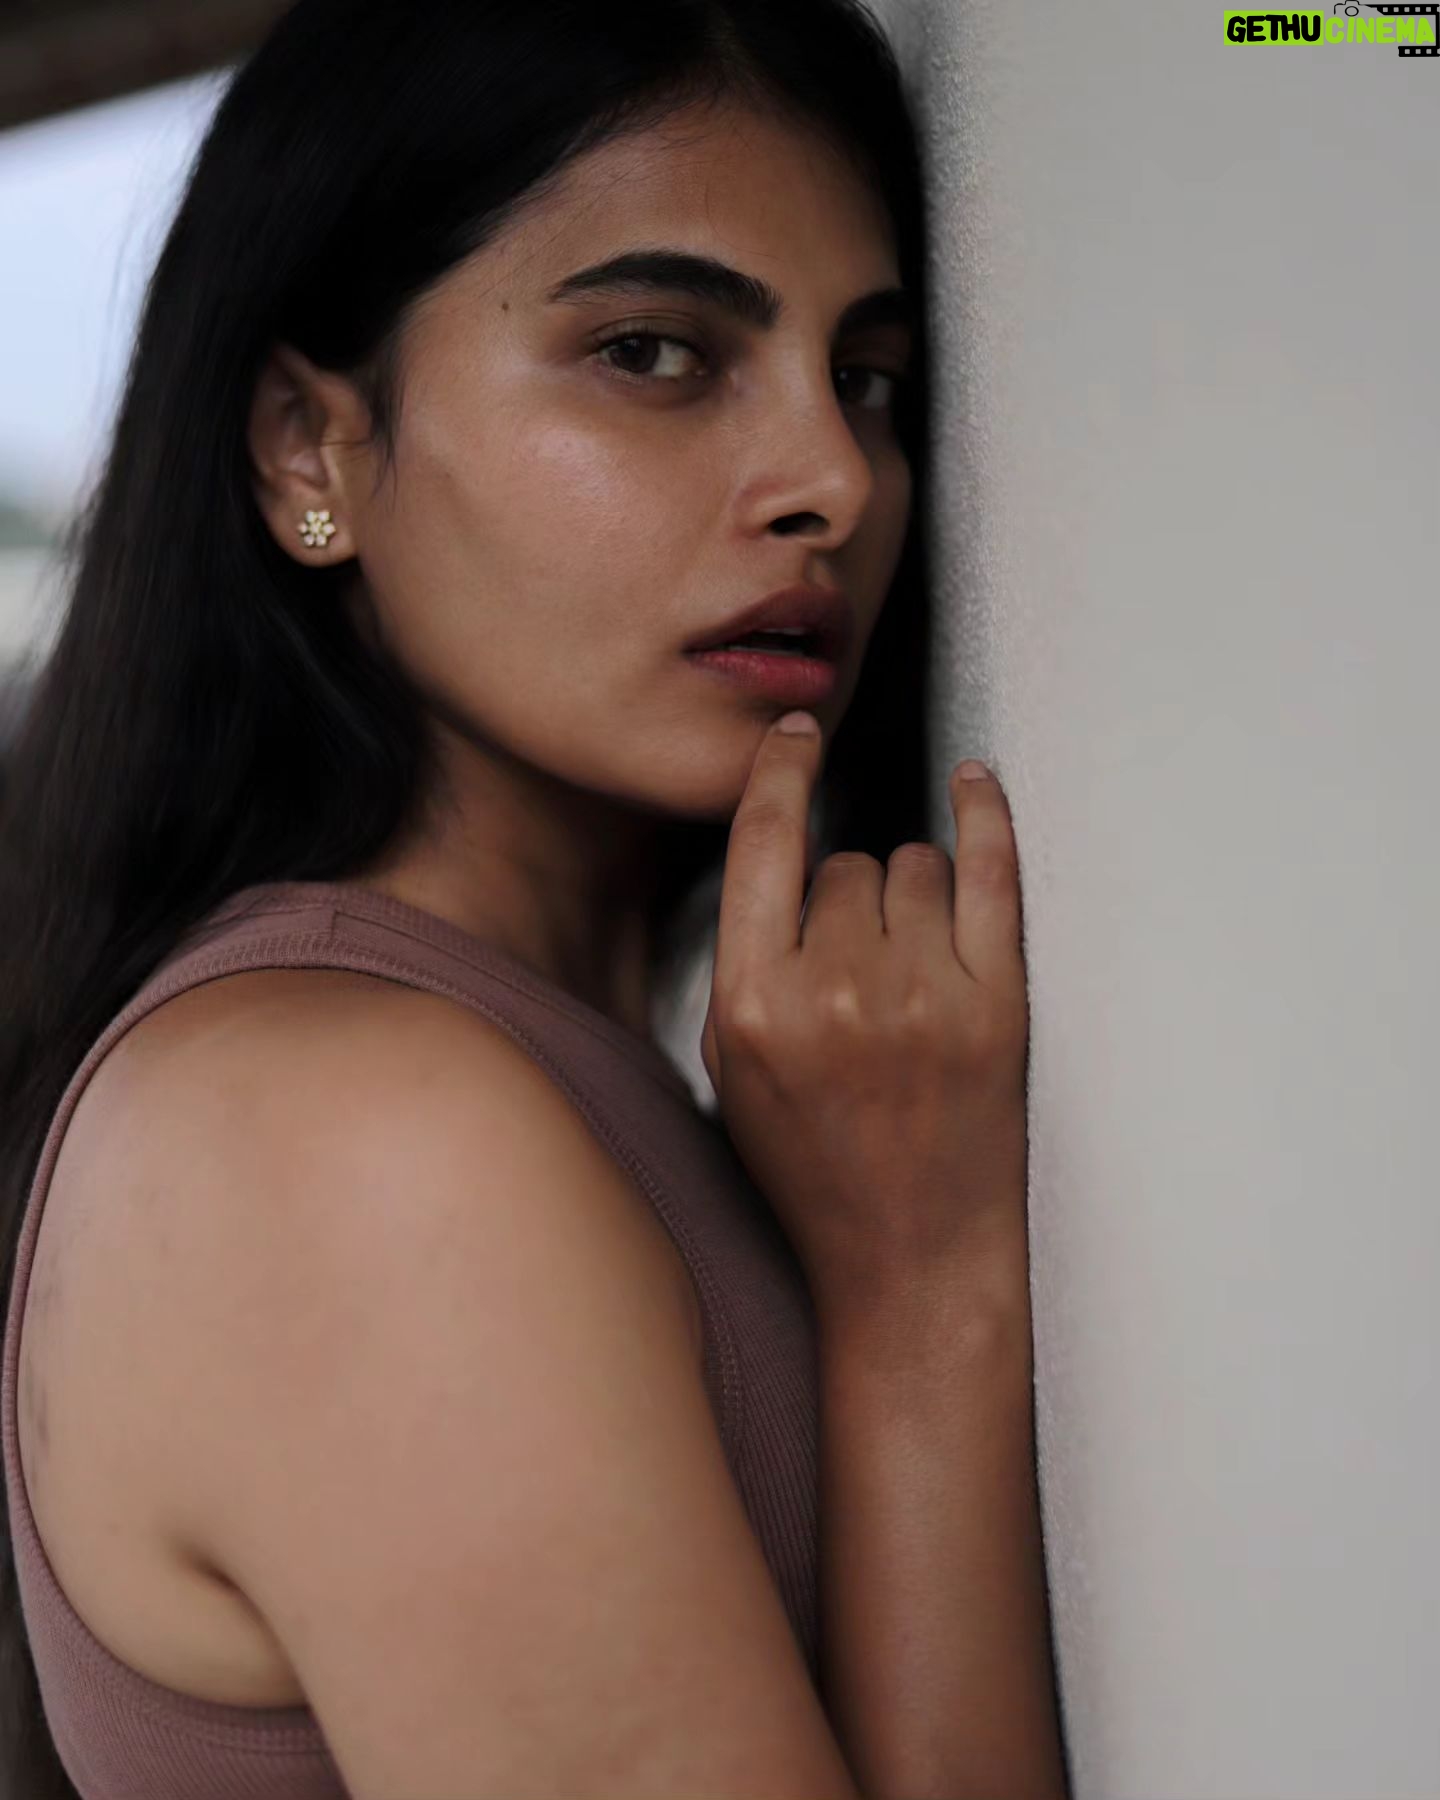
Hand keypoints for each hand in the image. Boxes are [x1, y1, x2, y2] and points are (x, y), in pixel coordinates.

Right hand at [700, 714, 1030, 1318]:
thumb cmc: (816, 1171)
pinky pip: (992, 870)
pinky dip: (984, 816)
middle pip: (845, 866)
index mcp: (753, 1007)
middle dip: (847, 900)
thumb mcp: (732, 1073)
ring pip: (912, 867)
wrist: (914, 1258)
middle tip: (861, 975)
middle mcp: (835, 992)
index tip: (792, 736)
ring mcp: (923, 995)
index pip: (761, 845)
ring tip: (909, 976)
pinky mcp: (999, 1003)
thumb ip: (744, 965)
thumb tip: (776, 853)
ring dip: (908, 898)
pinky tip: (976, 787)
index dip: (778, 774)